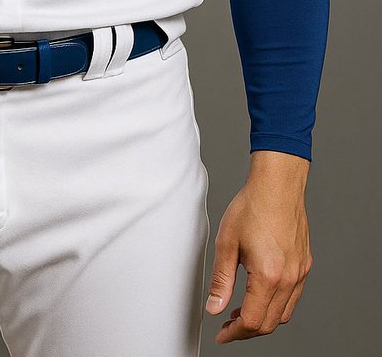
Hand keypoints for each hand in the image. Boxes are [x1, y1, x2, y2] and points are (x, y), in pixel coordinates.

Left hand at [205, 152, 312, 343]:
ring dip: (262, 319)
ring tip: (241, 310)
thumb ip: (221, 280)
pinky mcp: (304, 265)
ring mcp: (300, 273)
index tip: (222, 334)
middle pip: (269, 323)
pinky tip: (260, 294)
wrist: (277, 185)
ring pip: (283, 314)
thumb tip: (215, 307)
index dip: (234, 333)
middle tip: (227, 324)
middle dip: (246, 330)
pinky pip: (293, 297)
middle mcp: (289, 278)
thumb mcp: (227, 243)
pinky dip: (276, 305)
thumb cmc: (252, 206)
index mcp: (269, 276)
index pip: (252, 321)